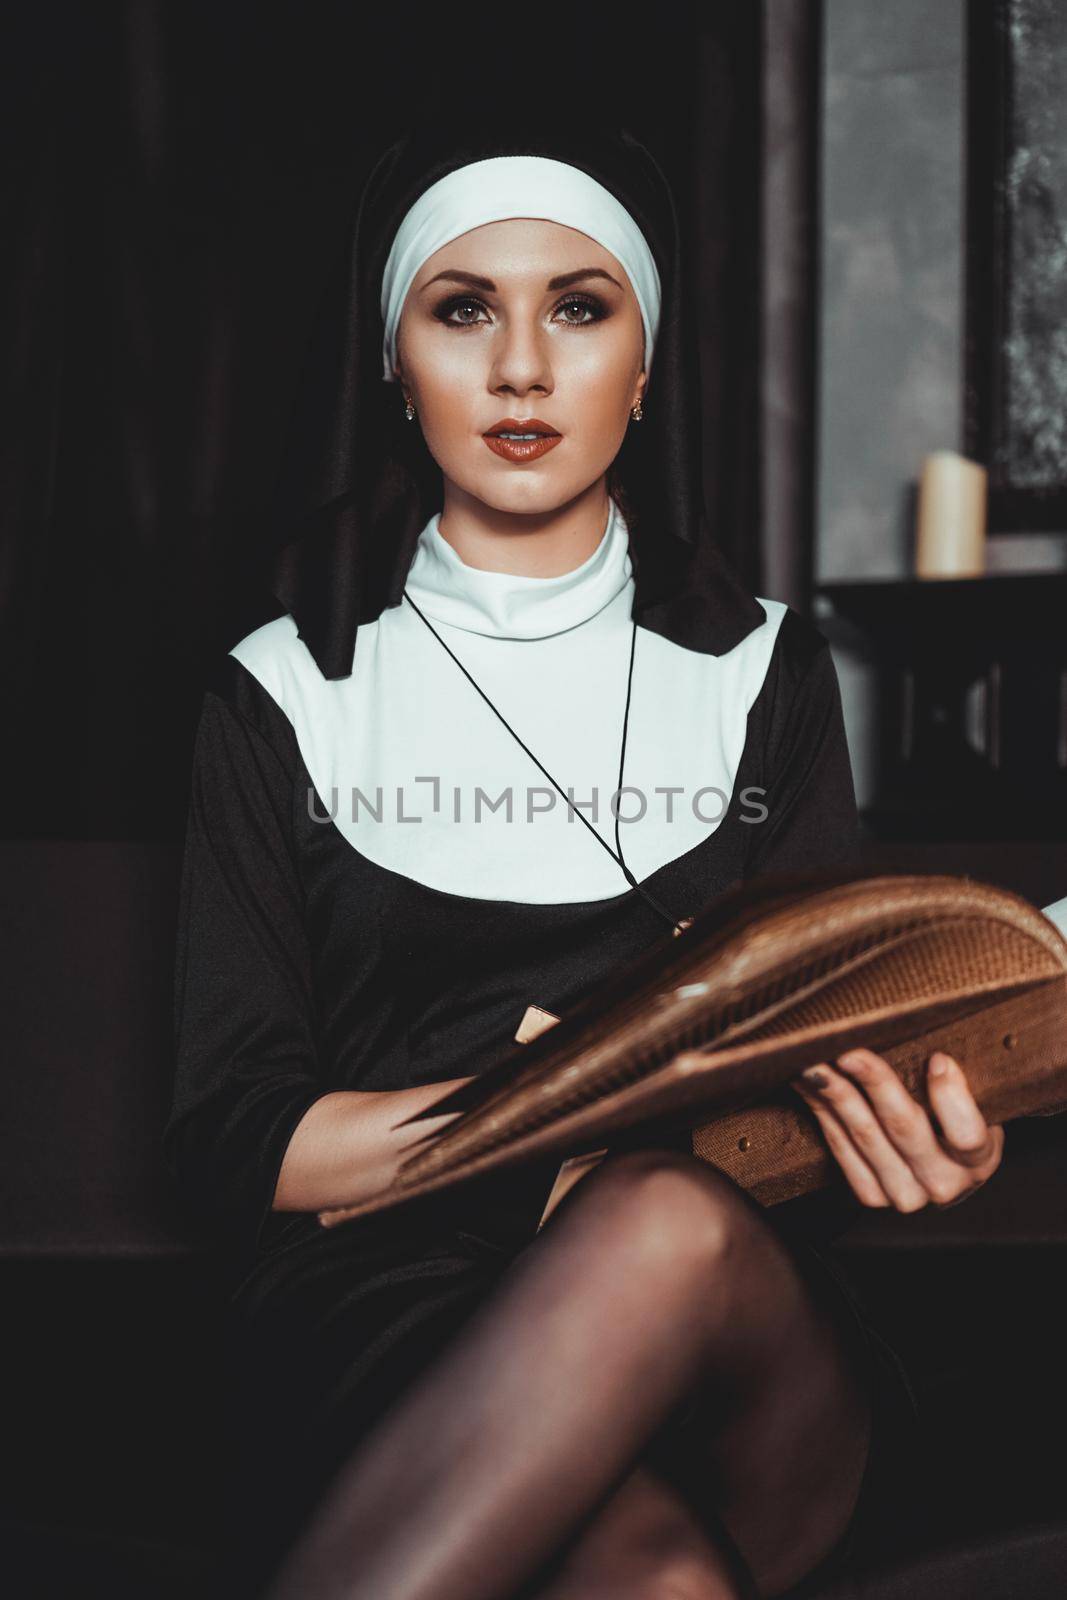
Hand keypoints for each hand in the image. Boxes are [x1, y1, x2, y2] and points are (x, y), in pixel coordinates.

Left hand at [790, 1048, 1004, 1211]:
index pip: (967, 1134)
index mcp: (979, 1161)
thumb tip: (933, 1049)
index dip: (951, 1097)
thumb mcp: (976, 1104)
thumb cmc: (958, 1121)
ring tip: (814, 1061)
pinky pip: (841, 1148)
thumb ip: (958, 1081)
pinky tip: (808, 1084)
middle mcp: (943, 1184)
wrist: (945, 1170)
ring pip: (865, 1136)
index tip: (937, 1058)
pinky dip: (823, 1111)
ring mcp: (905, 1195)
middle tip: (849, 1050)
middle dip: (875, 1082)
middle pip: (905, 1127)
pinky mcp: (872, 1195)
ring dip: (835, 1093)